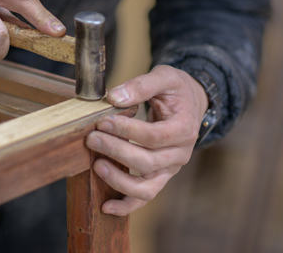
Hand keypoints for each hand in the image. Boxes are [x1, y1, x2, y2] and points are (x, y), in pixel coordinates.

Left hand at [85, 65, 208, 215]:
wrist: (190, 103)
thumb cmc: (175, 89)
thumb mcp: (164, 77)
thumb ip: (141, 85)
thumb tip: (114, 98)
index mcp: (184, 128)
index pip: (153, 136)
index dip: (126, 131)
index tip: (102, 122)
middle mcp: (180, 153)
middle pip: (147, 162)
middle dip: (116, 151)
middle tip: (92, 138)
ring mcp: (170, 169)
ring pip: (146, 187)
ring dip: (119, 181)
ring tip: (97, 166)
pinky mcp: (160, 176)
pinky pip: (144, 197)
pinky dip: (126, 205)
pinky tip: (106, 206)